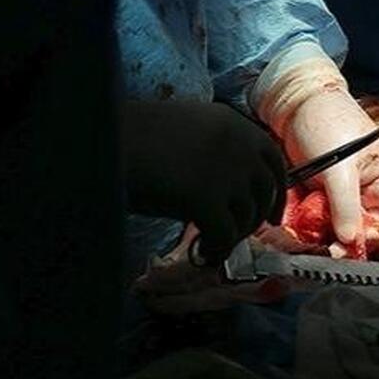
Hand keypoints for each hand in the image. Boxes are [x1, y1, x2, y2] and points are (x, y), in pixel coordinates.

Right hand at [121, 101, 286, 259]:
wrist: (101, 141)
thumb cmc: (134, 138)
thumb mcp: (187, 132)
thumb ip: (216, 152)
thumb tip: (231, 192)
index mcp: (234, 123)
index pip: (273, 159)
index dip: (277, 191)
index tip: (273, 215)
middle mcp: (239, 145)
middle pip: (265, 191)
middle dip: (258, 218)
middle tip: (243, 237)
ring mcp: (226, 172)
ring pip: (247, 217)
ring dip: (232, 237)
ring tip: (210, 245)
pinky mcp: (207, 199)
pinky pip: (225, 236)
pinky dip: (217, 250)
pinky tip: (202, 254)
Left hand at [257, 58, 378, 248]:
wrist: (295, 108)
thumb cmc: (327, 123)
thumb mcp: (339, 166)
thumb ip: (346, 204)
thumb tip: (350, 241)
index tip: (361, 239)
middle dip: (365, 245)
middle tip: (340, 250)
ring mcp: (357, 201)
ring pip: (359, 236)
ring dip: (343, 243)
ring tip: (325, 244)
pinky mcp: (335, 206)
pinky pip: (336, 228)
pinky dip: (326, 235)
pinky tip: (314, 234)